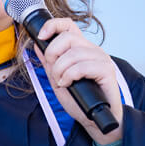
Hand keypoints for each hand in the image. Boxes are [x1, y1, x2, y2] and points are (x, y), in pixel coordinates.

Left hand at [35, 17, 123, 145]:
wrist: (95, 120)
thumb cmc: (80, 101)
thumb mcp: (58, 80)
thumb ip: (49, 63)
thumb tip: (37, 45)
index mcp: (82, 49)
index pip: (69, 25)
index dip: (53, 25)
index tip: (41, 36)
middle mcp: (93, 50)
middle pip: (68, 37)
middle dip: (53, 53)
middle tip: (53, 71)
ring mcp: (102, 59)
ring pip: (74, 53)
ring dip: (61, 70)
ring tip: (62, 82)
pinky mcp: (107, 70)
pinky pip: (82, 66)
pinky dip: (70, 76)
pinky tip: (69, 84)